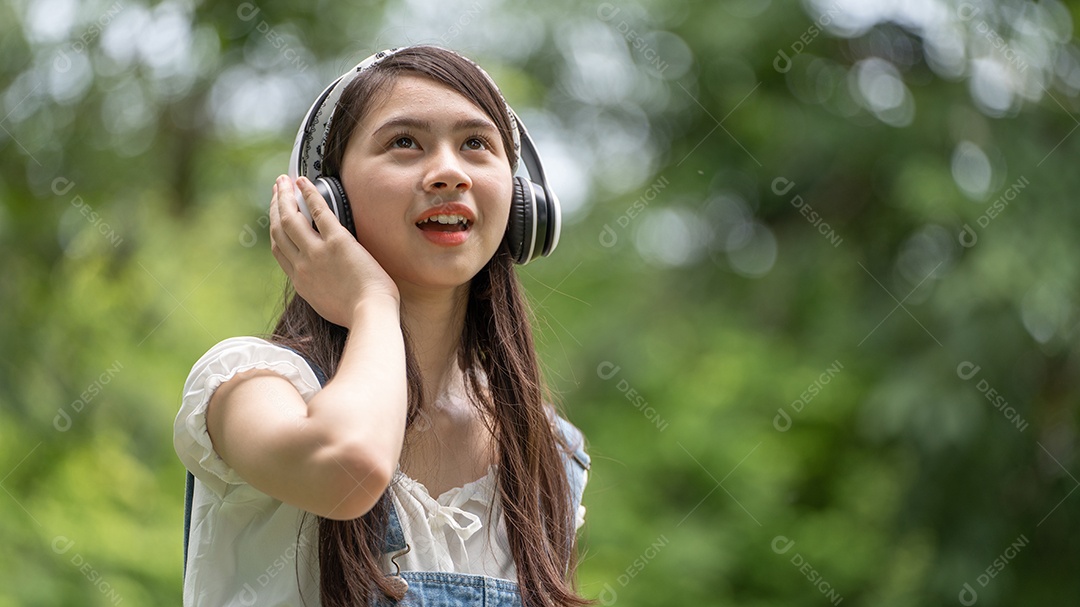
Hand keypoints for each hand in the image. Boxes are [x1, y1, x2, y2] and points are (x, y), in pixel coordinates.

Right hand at [269, 175, 399, 326]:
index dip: (275, 229)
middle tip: (277, 190)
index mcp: (301, 282)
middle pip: (279, 230)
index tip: (276, 216)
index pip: (279, 250)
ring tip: (284, 181)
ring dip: (285, 196)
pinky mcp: (337, 242)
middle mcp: (302, 265)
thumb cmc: (358, 314)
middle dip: (276, 207)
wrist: (370, 316)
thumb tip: (324, 281)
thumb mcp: (327, 305)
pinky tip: (304, 182)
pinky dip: (309, 194)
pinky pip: (319, 212)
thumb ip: (320, 289)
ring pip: (291, 218)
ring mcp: (317, 253)